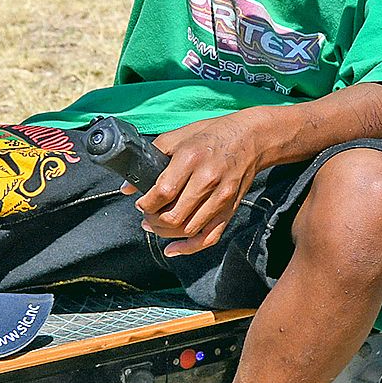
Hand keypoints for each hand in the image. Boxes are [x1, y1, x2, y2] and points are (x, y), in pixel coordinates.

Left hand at [132, 111, 269, 255]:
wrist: (253, 138)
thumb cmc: (214, 134)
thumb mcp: (181, 135)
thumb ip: (153, 157)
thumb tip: (127, 186)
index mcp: (191, 159)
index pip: (162, 193)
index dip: (145, 203)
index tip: (141, 202)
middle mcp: (208, 180)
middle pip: (173, 216)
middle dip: (152, 220)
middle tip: (147, 215)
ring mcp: (222, 197)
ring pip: (187, 229)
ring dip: (165, 232)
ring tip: (156, 225)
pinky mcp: (231, 208)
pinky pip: (210, 236)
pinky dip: (189, 248)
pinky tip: (172, 248)